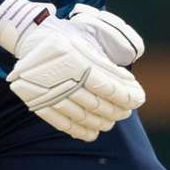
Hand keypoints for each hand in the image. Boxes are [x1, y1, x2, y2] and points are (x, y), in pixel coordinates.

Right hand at [0, 0, 145, 140]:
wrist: (31, 37)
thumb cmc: (67, 36)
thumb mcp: (90, 37)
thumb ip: (109, 59)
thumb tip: (128, 84)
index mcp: (74, 60)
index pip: (107, 87)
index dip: (126, 96)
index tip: (138, 99)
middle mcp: (60, 79)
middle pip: (96, 104)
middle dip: (117, 110)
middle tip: (126, 111)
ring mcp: (47, 93)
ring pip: (82, 116)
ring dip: (101, 122)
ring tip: (111, 121)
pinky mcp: (38, 103)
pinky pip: (63, 123)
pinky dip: (80, 130)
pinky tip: (93, 132)